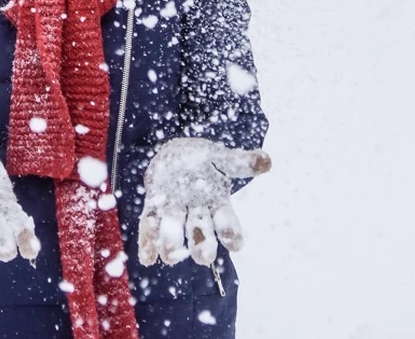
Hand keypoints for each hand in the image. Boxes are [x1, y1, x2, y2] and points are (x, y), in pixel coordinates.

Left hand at [138, 138, 270, 266]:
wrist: (178, 155)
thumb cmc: (206, 161)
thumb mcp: (223, 159)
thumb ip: (243, 162)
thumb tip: (267, 161)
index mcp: (217, 204)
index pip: (228, 223)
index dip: (232, 234)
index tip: (236, 244)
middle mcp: (197, 214)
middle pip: (202, 236)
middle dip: (203, 247)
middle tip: (204, 256)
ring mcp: (174, 212)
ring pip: (174, 233)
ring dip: (172, 245)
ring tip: (171, 255)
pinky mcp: (153, 208)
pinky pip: (150, 227)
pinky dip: (148, 242)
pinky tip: (147, 258)